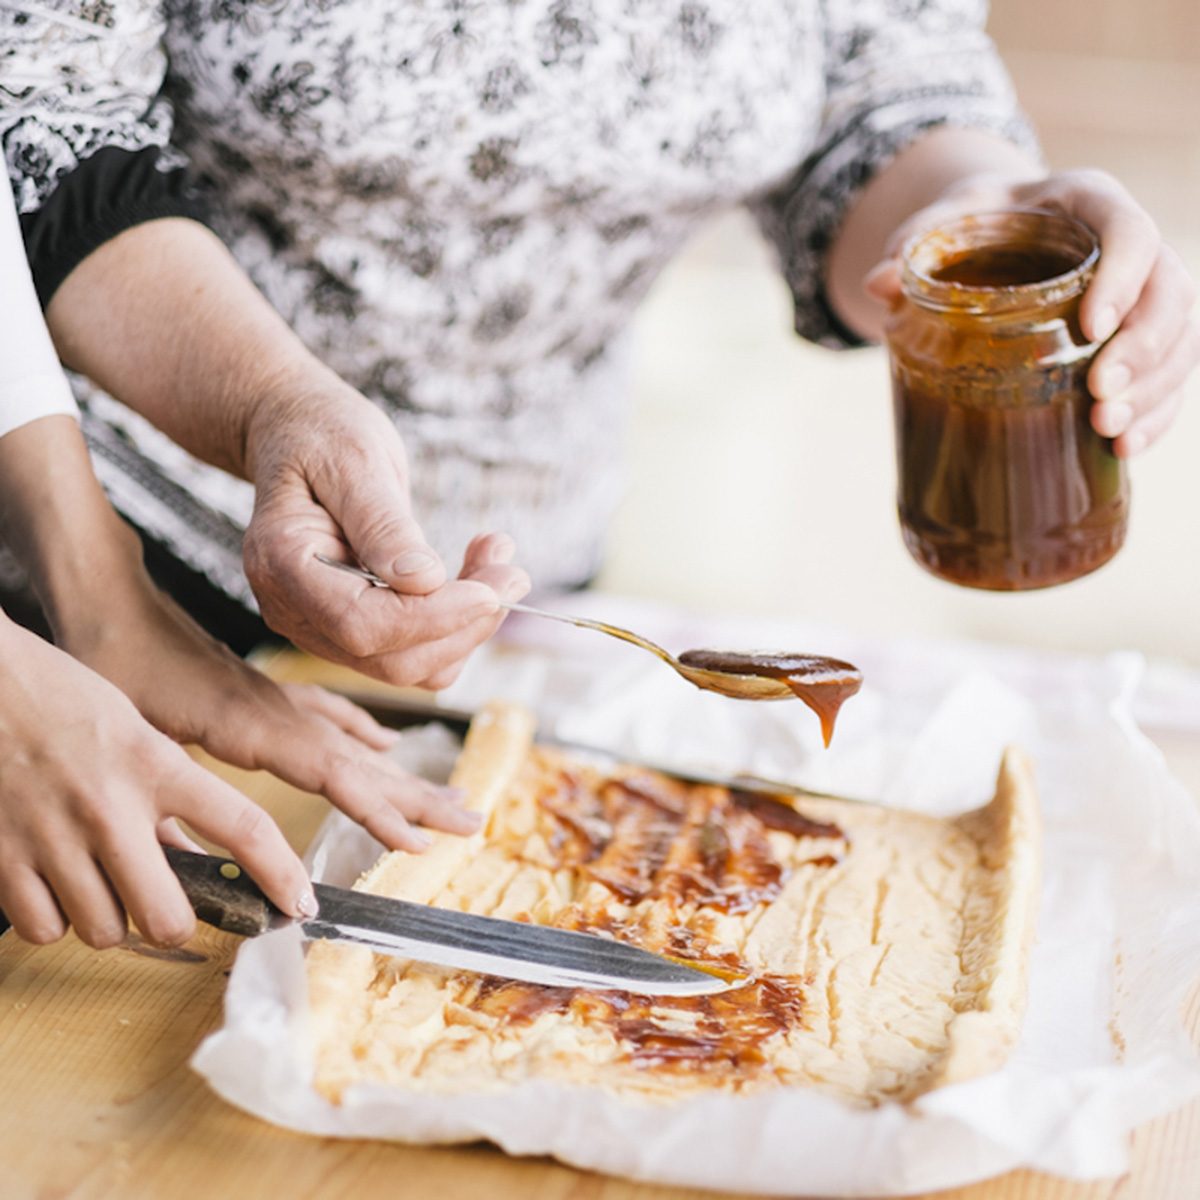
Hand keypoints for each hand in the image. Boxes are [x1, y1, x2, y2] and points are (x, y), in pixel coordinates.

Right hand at [0, 616, 314, 948]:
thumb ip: (166, 797)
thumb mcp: (134, 733)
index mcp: (156, 764)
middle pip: (167, 917)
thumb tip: (192, 862)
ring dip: (110, 918)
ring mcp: (53, 837)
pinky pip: (45, 930)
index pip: (243, 826)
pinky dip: (54, 919)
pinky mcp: (3, 859)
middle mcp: (110, 807)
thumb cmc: (60, 699)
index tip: (299, 904)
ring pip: (105, 932)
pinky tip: (55, 881)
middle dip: (175, 923)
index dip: (280, 874)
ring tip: (100, 878)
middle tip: (169, 906)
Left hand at [60, 571, 482, 853]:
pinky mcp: (270, 694)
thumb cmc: (112, 668)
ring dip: (406, 774)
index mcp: (251, 726)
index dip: (375, 810)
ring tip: (451, 797)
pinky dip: (363, 734)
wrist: (111, 606)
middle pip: (361, 761)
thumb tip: (175, 869)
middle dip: (418, 796)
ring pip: (355, 743)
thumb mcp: (128, 739)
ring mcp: (280, 701)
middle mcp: (280, 713)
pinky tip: (387, 748)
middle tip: (470, 822)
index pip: (330, 773)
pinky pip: (332, 715)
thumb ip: (159, 803)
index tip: (415, 842)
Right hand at [243, 387, 529, 687]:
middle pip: (390, 658)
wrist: (298, 435)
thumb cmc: (321, 435)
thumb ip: (384, 524)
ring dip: (470, 624)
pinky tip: (476, 571)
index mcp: (280, 564)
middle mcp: (293, 610)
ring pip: (410, 665)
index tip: (490, 590)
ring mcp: (319, 627)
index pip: (360, 624)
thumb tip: (424, 581)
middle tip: (514, 573)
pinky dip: (457, 623)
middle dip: (463, 625)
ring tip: (498, 557)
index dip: (432, 617)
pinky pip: (414, 652)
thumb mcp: (356, 461)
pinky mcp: (351, 629)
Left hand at [866, 169, 1197, 457]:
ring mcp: (1143, 296)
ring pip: (1181, 339)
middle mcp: (1133, 247)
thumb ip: (913, 246)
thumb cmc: (971, 225)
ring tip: (1110, 430)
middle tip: (1099, 394)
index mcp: (1089, 203)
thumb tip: (878, 282)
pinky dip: (1157, 412)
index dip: (1124, 277)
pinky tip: (1125, 446)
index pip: (1132, 231)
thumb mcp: (940, 224)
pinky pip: (1170, 375)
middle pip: (1171, 292)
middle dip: (1144, 349)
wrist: (993, 234)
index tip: (1091, 326)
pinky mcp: (1140, 340)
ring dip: (1155, 389)